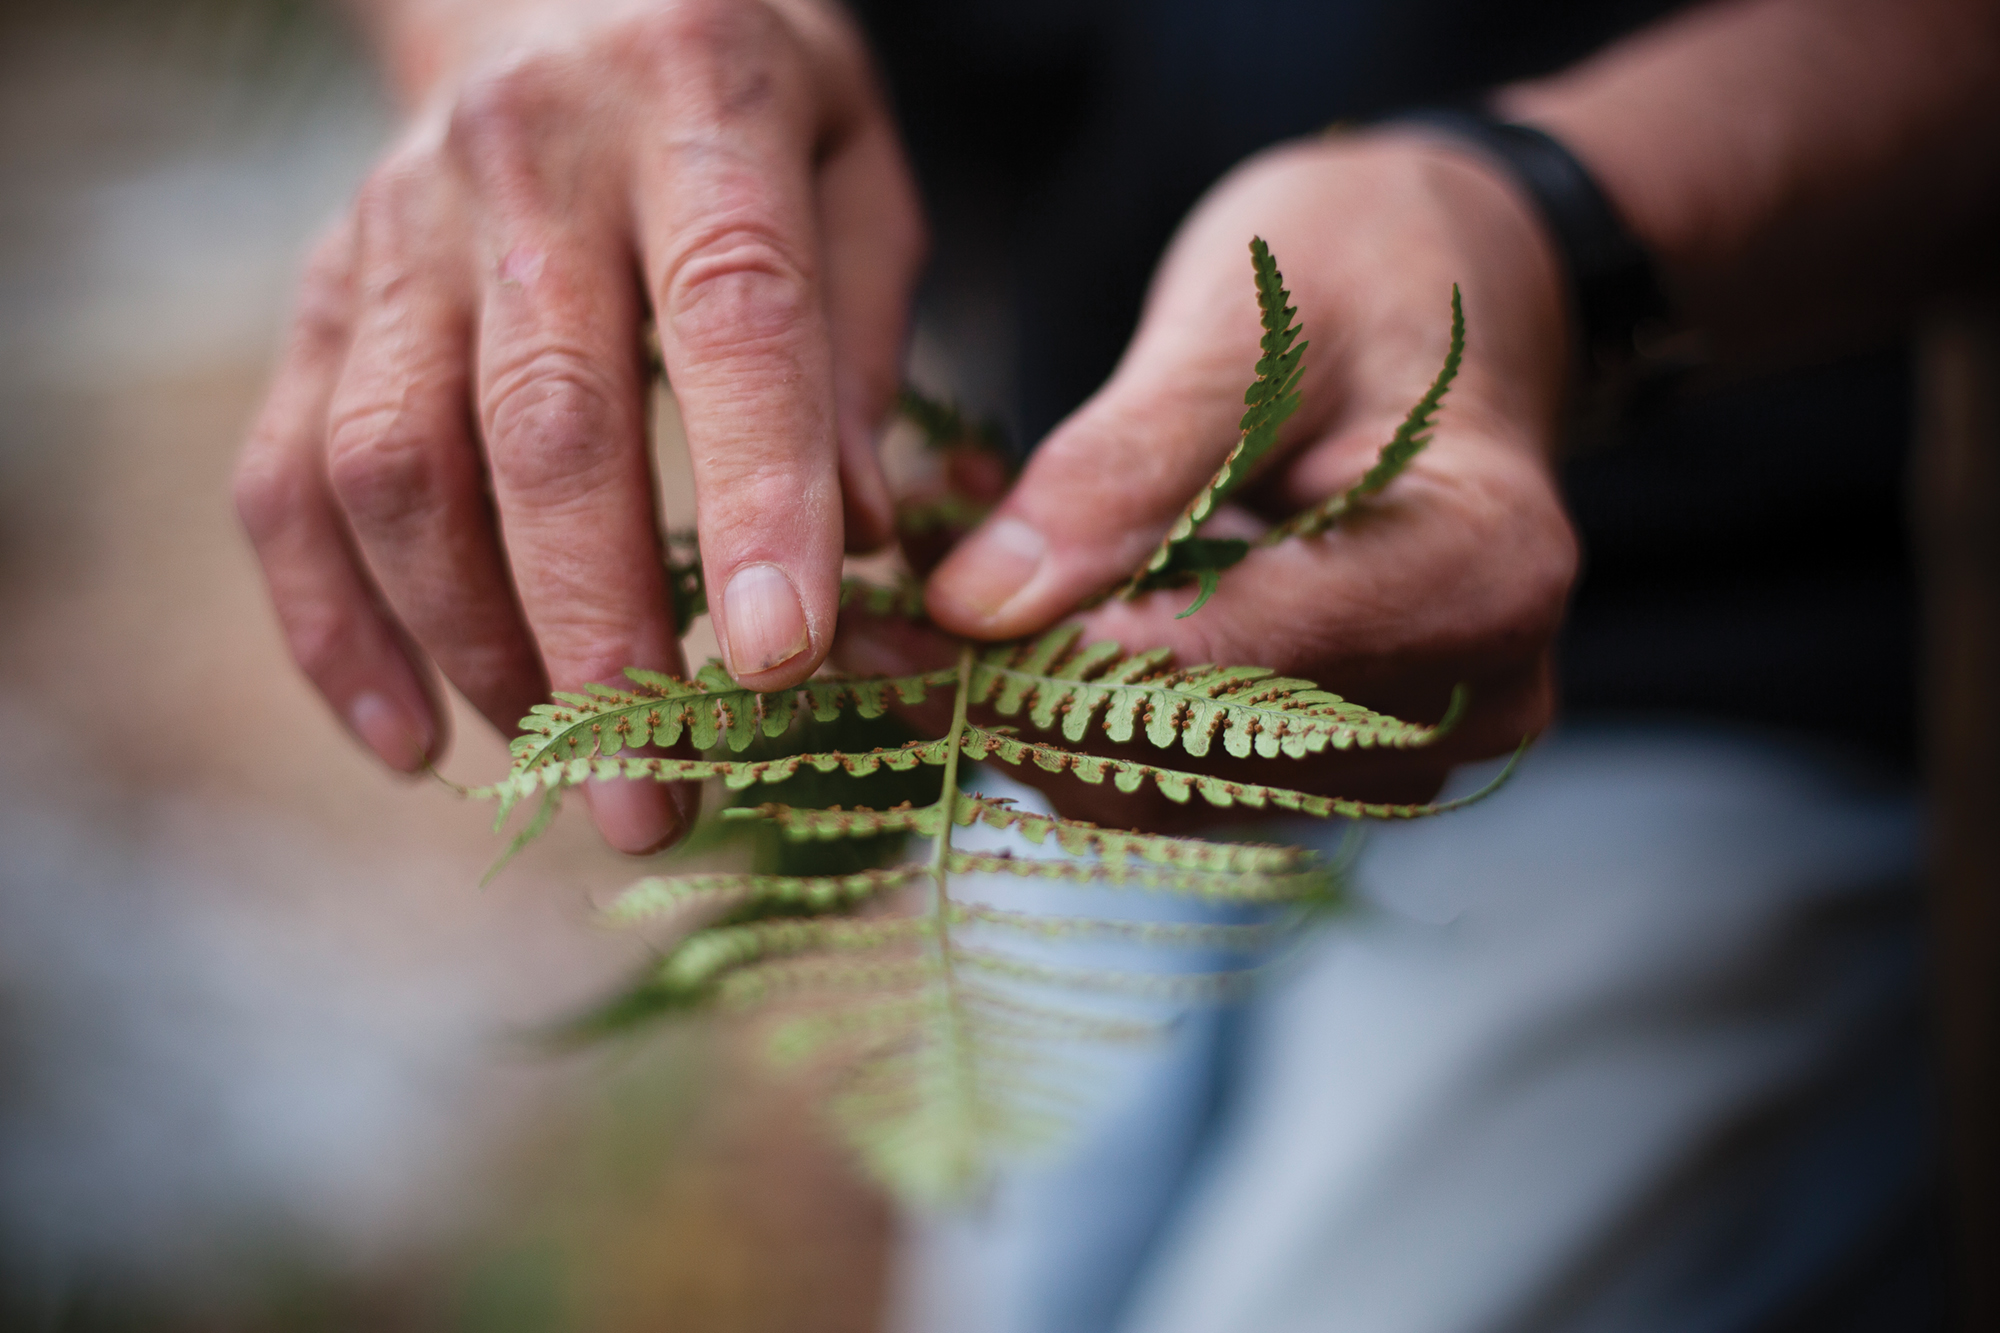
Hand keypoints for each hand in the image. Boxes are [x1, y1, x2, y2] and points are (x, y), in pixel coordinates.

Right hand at [233, 0, 924, 851]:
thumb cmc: (748, 104)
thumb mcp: (857, 176)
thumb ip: (859, 349)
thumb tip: (863, 547)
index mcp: (698, 104)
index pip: (732, 314)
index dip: (756, 493)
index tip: (786, 660)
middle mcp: (526, 159)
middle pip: (542, 423)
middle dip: (601, 634)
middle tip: (659, 796)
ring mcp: (398, 232)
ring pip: (396, 464)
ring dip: (474, 644)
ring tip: (565, 768)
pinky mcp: (321, 298)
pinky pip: (288, 474)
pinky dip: (333, 626)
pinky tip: (409, 738)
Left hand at [923, 131, 1580, 812]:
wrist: (1457, 284)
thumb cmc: (1365, 266)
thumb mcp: (1246, 320)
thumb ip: (1124, 466)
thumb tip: (977, 609)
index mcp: (1475, 572)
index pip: (1214, 674)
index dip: (1034, 663)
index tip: (895, 620)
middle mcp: (1470, 696)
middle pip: (1183, 760)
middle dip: (1009, 693)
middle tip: (879, 613)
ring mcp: (1417, 746)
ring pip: (1162, 785)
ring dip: (1028, 701)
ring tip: (939, 585)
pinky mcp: (1352, 758)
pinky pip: (1181, 768)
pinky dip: (1080, 701)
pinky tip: (1014, 609)